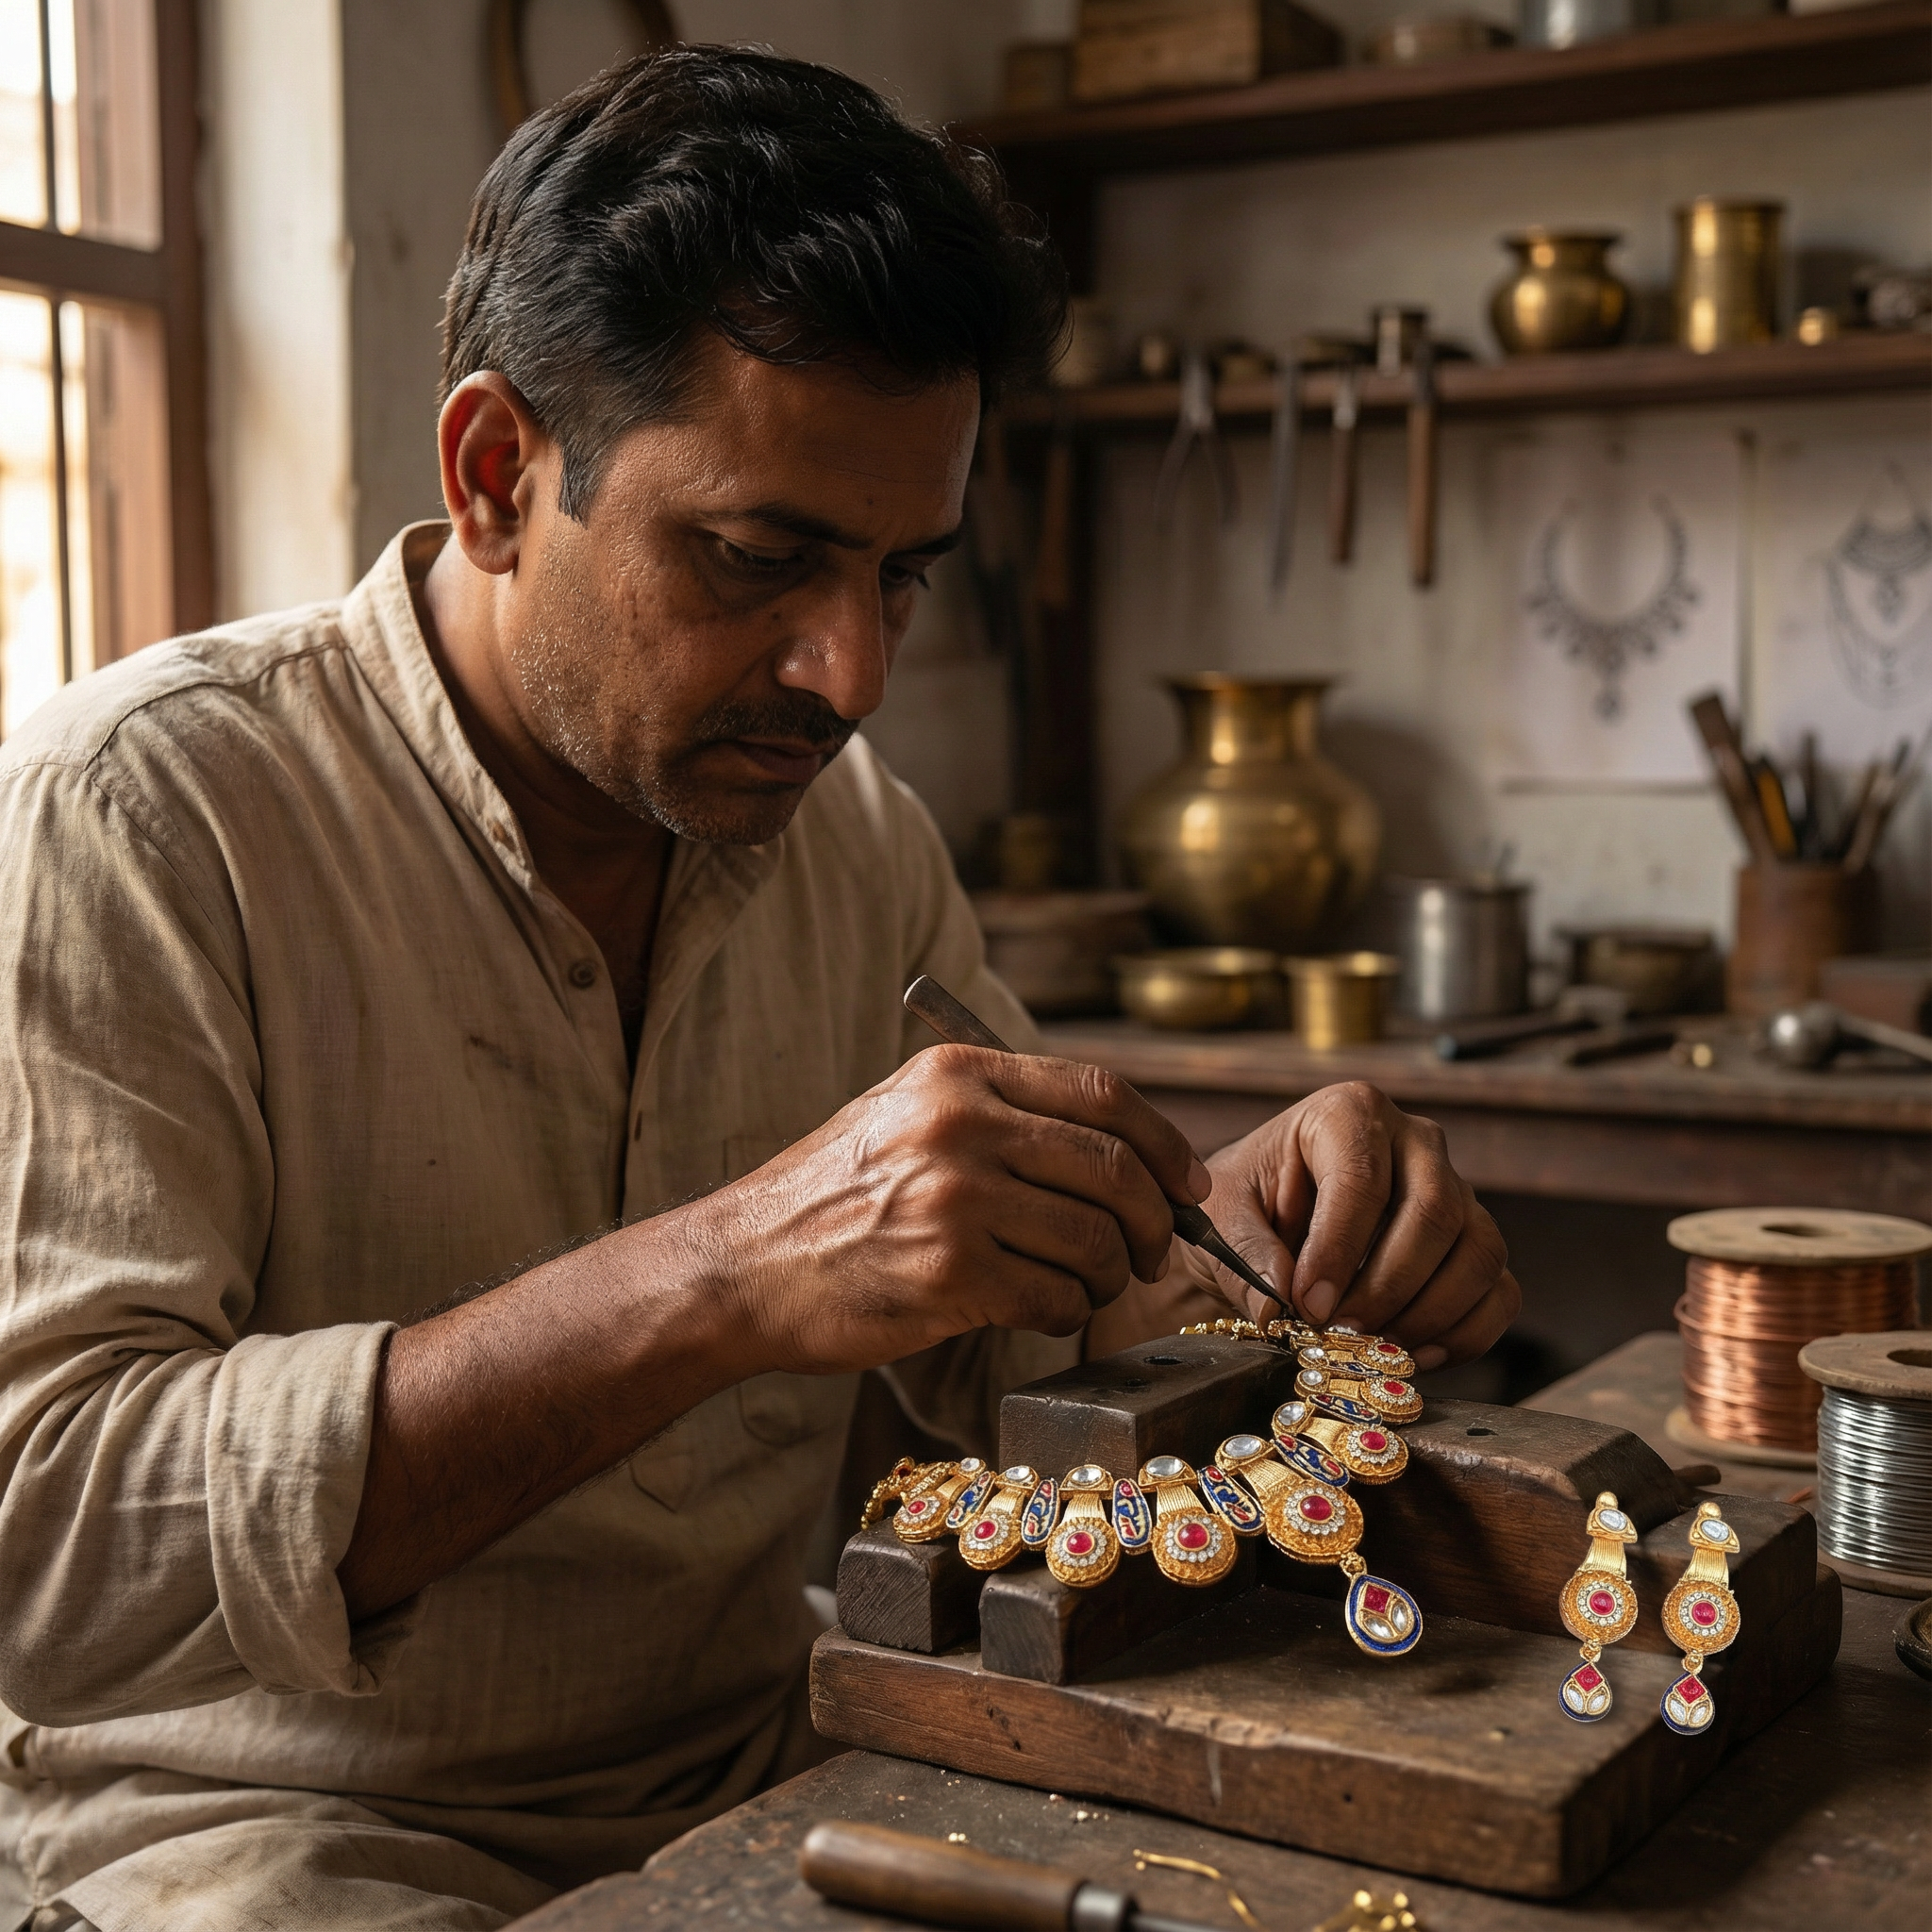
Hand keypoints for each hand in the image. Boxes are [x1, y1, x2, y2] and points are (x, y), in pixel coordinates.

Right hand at [697, 1045, 1211, 1374]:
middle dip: (1156, 1222)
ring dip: (1111, 1277)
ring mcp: (956, 1200)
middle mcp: (960, 1125)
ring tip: (1089, 1287)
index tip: (1187, 1185)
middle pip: (1114, 1169)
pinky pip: (1056, 1299)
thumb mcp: (906, 1113)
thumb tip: (1124, 1149)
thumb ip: (1000, 1110)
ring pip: (1095, 1241)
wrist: (743, 1267)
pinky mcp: (950, 1276)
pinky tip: (1043, 1311)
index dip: (1163, 1144)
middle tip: (1155, 1253)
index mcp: (956, 1073)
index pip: (1102, 1094)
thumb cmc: (833, 1198)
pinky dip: (1067, 1313)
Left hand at [1182, 1082, 1517, 1368]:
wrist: (1271, 1221)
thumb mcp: (1222, 1215)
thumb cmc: (1249, 1204)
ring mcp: (1458, 1191)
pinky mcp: (1476, 1244)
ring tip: (1372, 1347)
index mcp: (1349, 1113)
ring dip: (1429, 1314)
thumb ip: (1246, 1253)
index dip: (1338, 1249)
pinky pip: (1500, 1290)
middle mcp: (1417, 1141)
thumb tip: (1279, 1305)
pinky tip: (1414, 1355)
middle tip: (1342, 1332)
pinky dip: (1466, 1333)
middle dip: (1387, 1286)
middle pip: (1435, 1212)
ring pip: (1478, 1252)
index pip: (1363, 1179)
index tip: (1309, 1305)